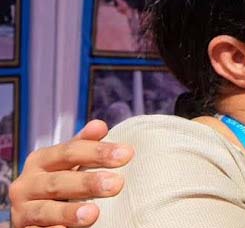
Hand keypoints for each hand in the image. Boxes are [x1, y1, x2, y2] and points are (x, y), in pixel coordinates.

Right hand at [9, 120, 133, 227]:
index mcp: (41, 160)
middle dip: (88, 183)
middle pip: (59, 181)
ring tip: (93, 214)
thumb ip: (83, 145)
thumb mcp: (68, 162)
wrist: (33, 211)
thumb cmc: (58, 182)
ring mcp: (23, 209)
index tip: (126, 153)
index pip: (70, 152)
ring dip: (69, 212)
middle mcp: (28, 184)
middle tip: (116, 184)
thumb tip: (99, 126)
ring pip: (45, 210)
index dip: (97, 152)